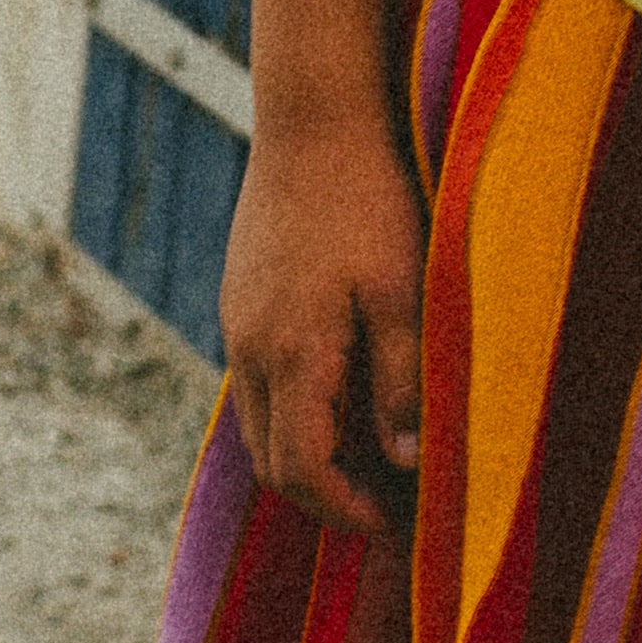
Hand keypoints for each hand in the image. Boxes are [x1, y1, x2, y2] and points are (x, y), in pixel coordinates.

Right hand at [219, 102, 426, 539]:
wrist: (313, 119)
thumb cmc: (369, 199)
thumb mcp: (402, 290)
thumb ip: (400, 379)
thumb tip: (402, 463)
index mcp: (293, 354)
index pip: (304, 471)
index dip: (347, 511)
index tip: (394, 522)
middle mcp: (252, 349)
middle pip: (273, 462)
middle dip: (326, 497)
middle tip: (388, 503)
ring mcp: (239, 324)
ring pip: (259, 426)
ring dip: (309, 456)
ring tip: (373, 456)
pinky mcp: (241, 301)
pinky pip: (258, 384)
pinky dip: (296, 412)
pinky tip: (347, 392)